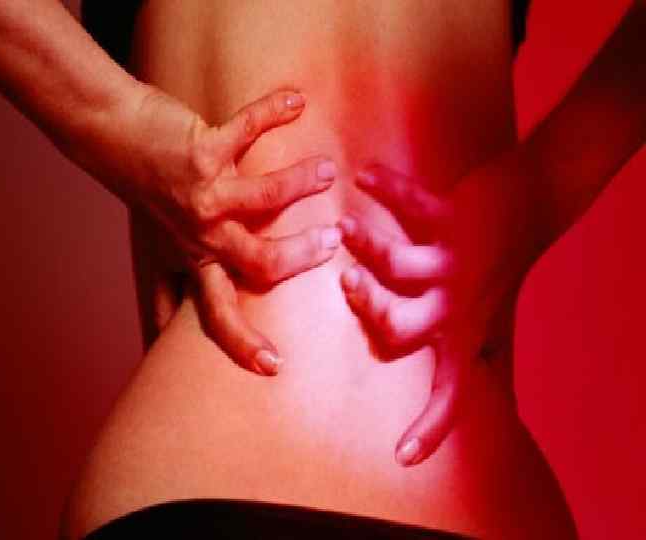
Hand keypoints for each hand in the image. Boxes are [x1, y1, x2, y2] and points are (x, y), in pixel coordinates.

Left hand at [80, 85, 340, 374]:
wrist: (114, 139)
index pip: (217, 312)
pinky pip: (245, 128)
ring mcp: (203, 193)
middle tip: (333, 243)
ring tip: (328, 172)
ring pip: (263, 197)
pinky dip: (273, 111)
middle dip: (299, 257)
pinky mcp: (202, 149)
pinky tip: (296, 101)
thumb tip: (158, 339)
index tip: (274, 367)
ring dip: (301, 183)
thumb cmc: (147, 198)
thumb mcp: (156, 252)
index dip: (243, 342)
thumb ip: (167, 292)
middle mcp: (201, 234)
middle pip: (258, 260)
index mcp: (196, 260)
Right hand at [339, 152, 542, 464]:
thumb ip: (470, 345)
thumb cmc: (500, 264)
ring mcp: (454, 261)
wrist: (535, 206)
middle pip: (402, 326)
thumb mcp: (488, 313)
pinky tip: (365, 176)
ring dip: (366, 245)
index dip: (430, 425)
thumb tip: (465, 382)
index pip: (451, 390)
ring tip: (342, 227)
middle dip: (369, 309)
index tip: (403, 456)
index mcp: (461, 330)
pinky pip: (414, 201)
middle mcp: (455, 303)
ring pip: (399, 262)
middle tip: (344, 283)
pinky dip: (388, 187)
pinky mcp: (455, 218)